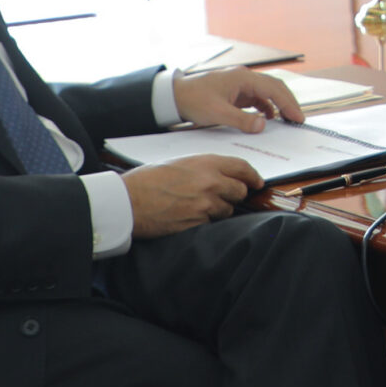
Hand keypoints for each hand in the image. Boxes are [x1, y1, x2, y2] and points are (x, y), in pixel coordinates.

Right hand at [124, 155, 261, 237]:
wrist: (128, 201)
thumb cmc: (148, 179)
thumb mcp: (180, 163)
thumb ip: (204, 168)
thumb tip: (221, 174)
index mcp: (206, 163)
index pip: (242, 168)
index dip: (252, 176)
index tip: (256, 182)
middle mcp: (210, 183)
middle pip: (240, 191)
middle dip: (235, 194)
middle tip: (225, 196)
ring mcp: (205, 204)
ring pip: (227, 210)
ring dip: (218, 209)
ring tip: (198, 205)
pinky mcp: (197, 223)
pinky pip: (211, 223)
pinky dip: (205, 221)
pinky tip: (189, 215)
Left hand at [173, 68, 301, 132]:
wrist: (174, 96)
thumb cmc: (193, 100)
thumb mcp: (217, 113)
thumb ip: (241, 119)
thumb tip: (263, 125)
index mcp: (243, 78)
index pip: (274, 89)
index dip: (288, 104)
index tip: (298, 118)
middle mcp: (244, 78)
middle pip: (274, 88)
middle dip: (288, 103)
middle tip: (299, 120)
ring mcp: (240, 84)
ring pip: (267, 92)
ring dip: (279, 105)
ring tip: (288, 120)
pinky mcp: (236, 92)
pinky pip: (257, 98)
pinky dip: (266, 107)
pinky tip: (268, 119)